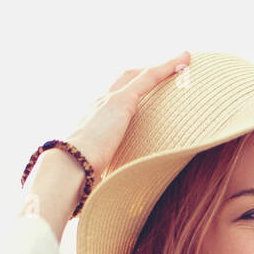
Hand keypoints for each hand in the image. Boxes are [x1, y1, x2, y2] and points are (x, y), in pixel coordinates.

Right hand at [62, 52, 192, 184]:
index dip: (132, 93)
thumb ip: (106, 173)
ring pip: (140, 76)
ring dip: (163, 67)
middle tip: (169, 70)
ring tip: (184, 61)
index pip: (115, 99)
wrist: (69, 168)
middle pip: (127, 79)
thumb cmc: (80, 177)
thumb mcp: (97, 172)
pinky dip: (167, 68)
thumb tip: (110, 192)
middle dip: (147, 73)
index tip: (146, 93)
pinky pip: (148, 78)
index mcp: (93, 120)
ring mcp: (109, 100)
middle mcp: (100, 104)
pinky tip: (183, 62)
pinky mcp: (121, 102)